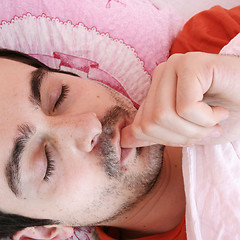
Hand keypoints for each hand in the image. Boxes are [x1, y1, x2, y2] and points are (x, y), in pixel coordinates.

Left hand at [121, 52, 239, 147]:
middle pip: (150, 123)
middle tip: (206, 129)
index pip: (140, 126)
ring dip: (195, 129)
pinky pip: (186, 107)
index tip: (192, 135)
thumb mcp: (184, 132)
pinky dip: (206, 119)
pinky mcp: (191, 64)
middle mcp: (161, 74)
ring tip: (214, 120)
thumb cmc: (224, 117)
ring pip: (164, 116)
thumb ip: (153, 134)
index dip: (167, 139)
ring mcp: (175, 66)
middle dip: (182, 136)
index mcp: (156, 89)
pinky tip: (220, 111)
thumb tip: (122, 140)